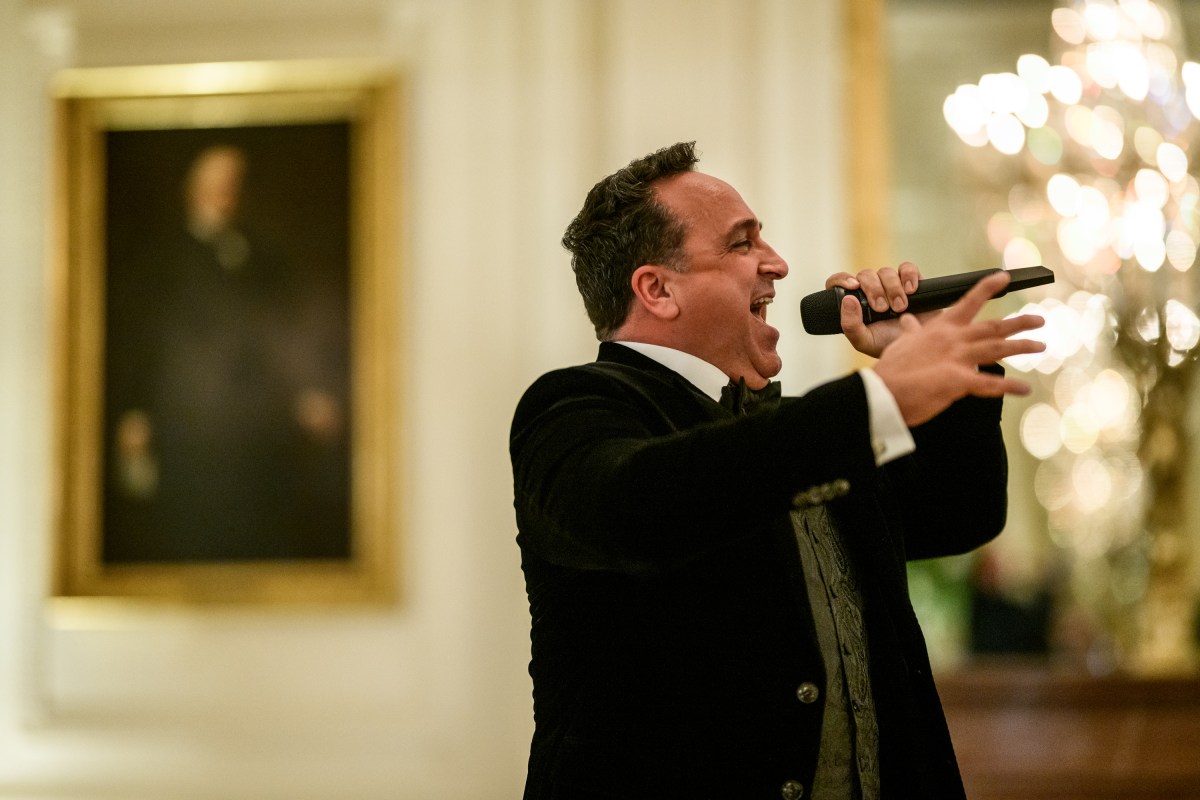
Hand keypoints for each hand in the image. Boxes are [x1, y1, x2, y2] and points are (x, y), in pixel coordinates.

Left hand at [828, 262, 926, 356]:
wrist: (919, 346)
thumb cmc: (889, 344)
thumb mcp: (864, 341)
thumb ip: (851, 325)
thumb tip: (848, 299)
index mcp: (855, 303)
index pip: (839, 282)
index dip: (842, 279)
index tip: (853, 287)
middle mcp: (871, 290)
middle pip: (866, 274)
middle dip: (874, 290)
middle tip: (882, 309)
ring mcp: (891, 284)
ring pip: (886, 271)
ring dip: (893, 289)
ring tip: (900, 308)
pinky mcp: (911, 281)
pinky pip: (907, 268)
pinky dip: (908, 276)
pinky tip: (910, 291)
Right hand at [871, 270, 1045, 426]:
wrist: (882, 392)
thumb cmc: (891, 371)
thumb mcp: (901, 345)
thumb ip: (912, 332)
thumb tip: (910, 321)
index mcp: (940, 329)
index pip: (968, 302)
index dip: (988, 288)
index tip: (1003, 277)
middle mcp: (953, 340)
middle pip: (993, 327)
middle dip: (1019, 322)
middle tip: (1039, 320)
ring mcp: (957, 359)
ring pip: (998, 348)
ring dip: (1022, 347)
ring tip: (1040, 346)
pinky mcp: (959, 381)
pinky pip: (992, 384)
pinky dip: (1010, 387)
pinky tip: (1025, 388)